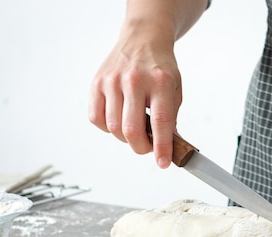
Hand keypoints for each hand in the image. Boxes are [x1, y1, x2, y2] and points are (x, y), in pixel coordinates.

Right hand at [88, 31, 180, 168]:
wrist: (143, 38)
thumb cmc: (160, 68)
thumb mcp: (175, 90)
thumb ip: (171, 119)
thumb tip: (166, 149)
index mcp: (160, 82)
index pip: (160, 122)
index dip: (161, 147)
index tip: (163, 163)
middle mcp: (134, 80)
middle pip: (131, 129)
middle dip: (141, 147)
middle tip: (148, 147)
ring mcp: (112, 81)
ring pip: (113, 127)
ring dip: (125, 138)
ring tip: (135, 130)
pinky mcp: (97, 83)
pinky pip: (96, 119)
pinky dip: (107, 128)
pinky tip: (118, 120)